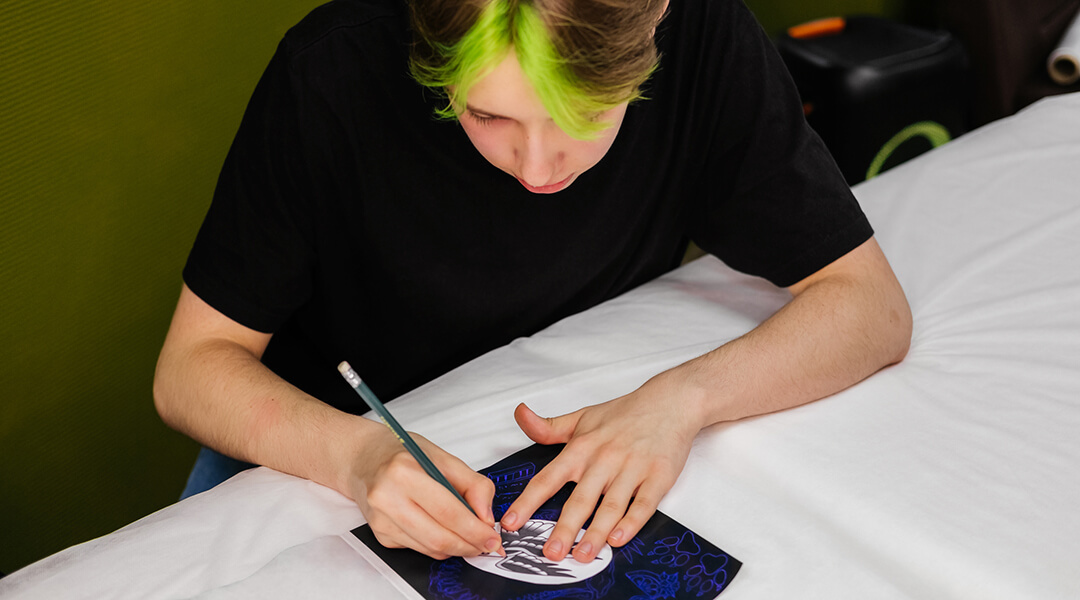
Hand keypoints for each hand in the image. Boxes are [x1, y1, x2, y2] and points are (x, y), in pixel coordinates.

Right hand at [346, 427, 503, 559]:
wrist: (363, 458)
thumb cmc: (401, 453)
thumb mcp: (442, 457)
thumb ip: (472, 484)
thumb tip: (486, 516)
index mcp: (404, 472)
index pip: (448, 511)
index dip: (475, 530)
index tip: (492, 537)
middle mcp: (387, 498)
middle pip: (438, 536)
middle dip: (469, 545)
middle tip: (487, 545)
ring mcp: (381, 519)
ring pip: (429, 548)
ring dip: (456, 548)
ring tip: (471, 539)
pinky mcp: (380, 534)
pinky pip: (418, 548)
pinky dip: (438, 546)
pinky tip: (445, 533)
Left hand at [499, 372, 703, 561]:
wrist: (671, 402)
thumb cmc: (625, 413)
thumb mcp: (582, 417)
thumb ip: (548, 426)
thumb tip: (520, 415)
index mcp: (582, 448)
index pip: (549, 478)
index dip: (528, 502)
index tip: (511, 523)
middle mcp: (605, 459)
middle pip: (581, 499)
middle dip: (565, 528)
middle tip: (551, 554)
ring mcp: (632, 469)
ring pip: (611, 507)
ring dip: (596, 534)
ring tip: (582, 556)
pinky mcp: (658, 477)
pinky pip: (643, 504)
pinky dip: (631, 523)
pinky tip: (618, 539)